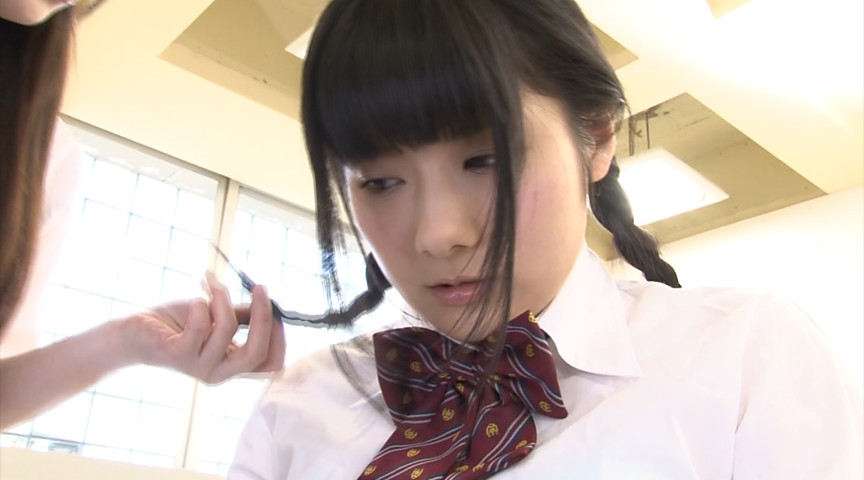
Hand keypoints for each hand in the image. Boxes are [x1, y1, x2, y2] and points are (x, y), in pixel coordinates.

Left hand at [121, 272, 285, 383]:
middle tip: (260, 288)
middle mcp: (219, 373)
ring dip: (222, 298)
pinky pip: (200, 324)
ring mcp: (199, 367)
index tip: (273, 306)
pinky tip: (194, 299)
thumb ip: (243, 315)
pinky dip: (201, 303)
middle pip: (257, 354)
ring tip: (211, 286)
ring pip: (227, 328)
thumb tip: (268, 302)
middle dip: (263, 316)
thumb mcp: (218, 316)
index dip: (279, 335)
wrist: (135, 332)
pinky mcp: (179, 355)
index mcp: (232, 366)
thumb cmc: (179, 323)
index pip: (271, 363)